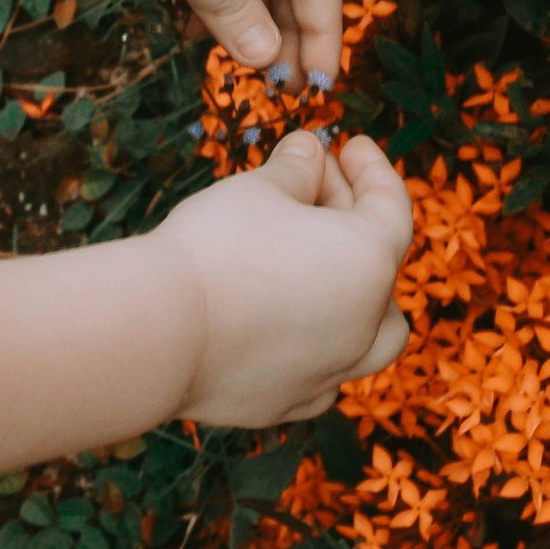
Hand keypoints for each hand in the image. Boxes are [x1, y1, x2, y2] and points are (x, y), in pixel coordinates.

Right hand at [145, 130, 412, 427]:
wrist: (158, 333)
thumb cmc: (216, 246)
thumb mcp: (259, 188)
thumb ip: (296, 168)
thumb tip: (309, 152)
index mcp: (369, 263)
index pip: (391, 206)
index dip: (371, 168)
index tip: (348, 144)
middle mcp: (363, 326)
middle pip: (381, 268)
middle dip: (354, 221)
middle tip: (314, 185)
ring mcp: (327, 373)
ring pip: (371, 338)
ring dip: (357, 297)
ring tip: (322, 266)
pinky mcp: (283, 404)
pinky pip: (323, 376)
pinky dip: (320, 347)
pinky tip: (290, 327)